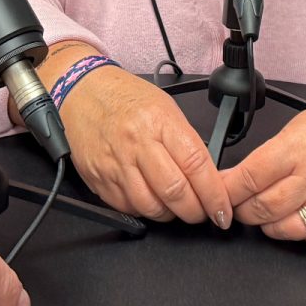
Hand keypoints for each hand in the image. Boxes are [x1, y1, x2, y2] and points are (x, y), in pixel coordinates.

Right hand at [58, 64, 232, 226]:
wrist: (82, 91)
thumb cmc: (126, 98)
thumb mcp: (166, 108)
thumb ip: (186, 142)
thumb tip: (207, 177)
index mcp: (159, 122)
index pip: (196, 165)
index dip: (214, 194)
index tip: (223, 209)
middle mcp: (136, 143)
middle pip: (175, 192)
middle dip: (196, 211)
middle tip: (203, 213)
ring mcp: (115, 163)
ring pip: (151, 207)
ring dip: (170, 214)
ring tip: (176, 207)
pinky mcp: (98, 178)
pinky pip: (127, 207)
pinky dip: (143, 210)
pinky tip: (149, 199)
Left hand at [223, 95, 305, 245]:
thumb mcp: (301, 125)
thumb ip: (270, 153)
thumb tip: (238, 176)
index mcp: (300, 147)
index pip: (249, 177)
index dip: (226, 190)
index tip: (217, 194)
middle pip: (262, 208)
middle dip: (242, 210)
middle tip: (238, 205)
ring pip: (284, 230)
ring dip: (267, 225)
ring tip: (267, 212)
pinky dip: (299, 233)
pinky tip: (298, 218)